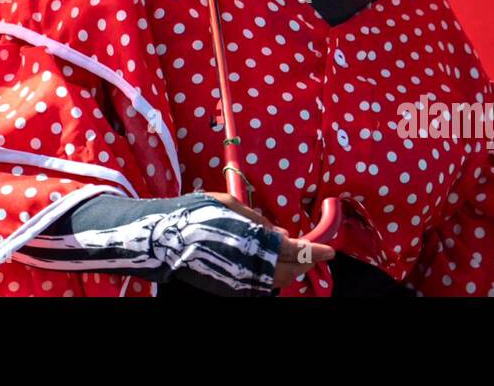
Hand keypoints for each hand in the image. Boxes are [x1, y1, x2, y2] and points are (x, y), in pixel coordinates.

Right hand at [203, 192, 336, 289]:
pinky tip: (270, 264)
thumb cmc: (195, 213)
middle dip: (305, 262)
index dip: (315, 251)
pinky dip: (271, 275)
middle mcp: (250, 263)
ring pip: (276, 281)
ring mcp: (240, 279)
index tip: (330, 251)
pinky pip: (259, 284)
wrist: (164, 240)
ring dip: (289, 270)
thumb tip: (283, 234)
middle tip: (315, 254)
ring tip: (294, 259)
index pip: (294, 250)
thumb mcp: (228, 204)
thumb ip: (258, 219)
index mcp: (253, 239)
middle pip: (289, 270)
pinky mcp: (230, 288)